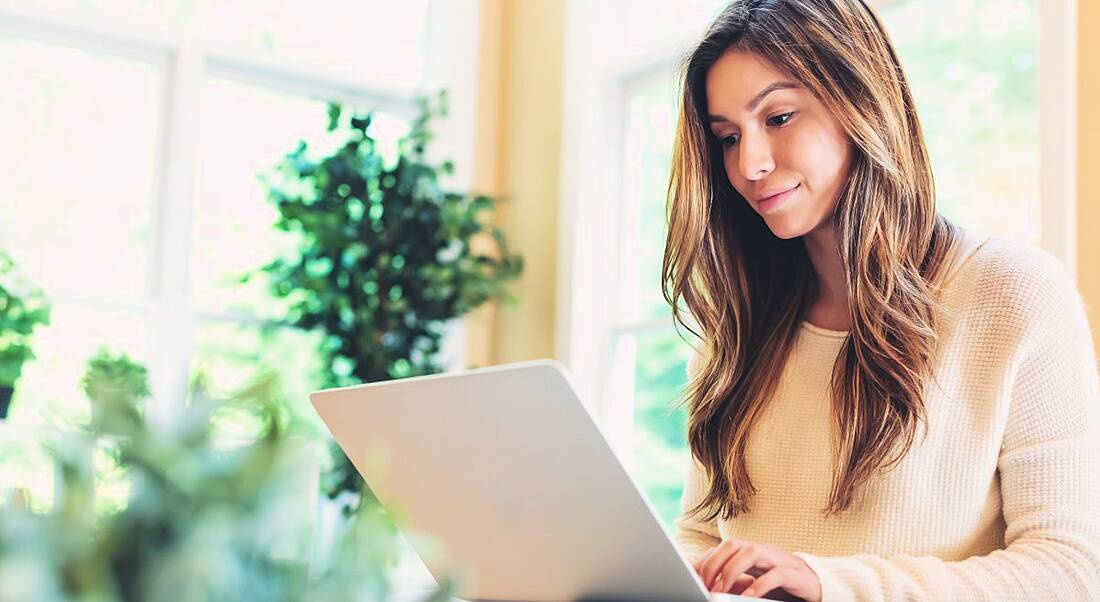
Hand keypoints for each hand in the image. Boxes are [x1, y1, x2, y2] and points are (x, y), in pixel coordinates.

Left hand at [692, 539, 821, 600]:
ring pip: (752, 553)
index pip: (723, 548)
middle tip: (704, 584)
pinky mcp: (794, 574)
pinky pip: (776, 574)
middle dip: (715, 563)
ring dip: (732, 571)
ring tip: (721, 590)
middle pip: (733, 545)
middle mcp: (762, 550)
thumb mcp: (752, 580)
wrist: (814, 584)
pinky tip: (748, 597)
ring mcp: (778, 559)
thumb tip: (705, 581)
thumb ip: (732, 579)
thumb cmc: (779, 582)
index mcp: (749, 550)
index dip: (707, 561)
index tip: (694, 578)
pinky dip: (760, 585)